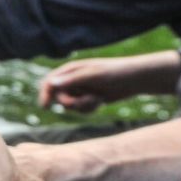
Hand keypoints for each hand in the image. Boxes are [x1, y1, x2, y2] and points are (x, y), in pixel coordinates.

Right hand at [37, 51, 180, 111]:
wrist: (135, 79)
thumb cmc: (115, 72)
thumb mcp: (94, 76)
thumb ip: (72, 80)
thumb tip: (50, 84)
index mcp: (70, 70)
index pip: (49, 82)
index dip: (45, 93)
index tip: (46, 106)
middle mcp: (72, 80)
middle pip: (59, 97)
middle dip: (71, 103)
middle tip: (87, 101)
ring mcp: (80, 90)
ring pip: (70, 106)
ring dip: (83, 106)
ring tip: (98, 99)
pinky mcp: (88, 98)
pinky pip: (80, 110)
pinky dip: (89, 109)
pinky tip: (100, 102)